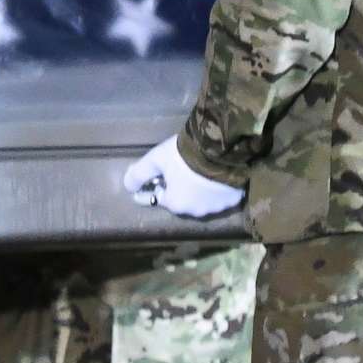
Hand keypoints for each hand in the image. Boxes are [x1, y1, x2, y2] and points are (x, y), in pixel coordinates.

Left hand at [124, 136, 245, 219]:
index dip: (159, 185)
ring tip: (201, 171)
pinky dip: (218, 190)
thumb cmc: (184, 156)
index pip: (161, 197)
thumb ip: (139, 173)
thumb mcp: (156, 160)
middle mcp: (196, 212)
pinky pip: (222, 196)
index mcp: (175, 204)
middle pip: (183, 200)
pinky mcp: (234, 200)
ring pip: (203, 200)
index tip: (160, 176)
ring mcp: (217, 208)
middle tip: (182, 169)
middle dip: (180, 188)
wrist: (221, 150)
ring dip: (200, 190)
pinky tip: (218, 175)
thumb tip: (127, 186)